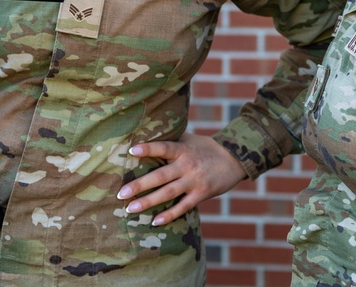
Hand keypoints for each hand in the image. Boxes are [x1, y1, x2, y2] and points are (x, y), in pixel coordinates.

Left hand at [117, 133, 247, 225]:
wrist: (234, 159)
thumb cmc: (206, 148)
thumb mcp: (189, 139)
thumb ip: (171, 139)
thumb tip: (146, 134)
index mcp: (183, 149)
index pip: (164, 148)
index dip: (149, 149)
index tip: (132, 150)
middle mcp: (187, 165)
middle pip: (161, 176)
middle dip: (140, 185)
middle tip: (121, 193)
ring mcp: (194, 181)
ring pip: (168, 193)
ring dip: (149, 202)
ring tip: (130, 209)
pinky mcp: (201, 194)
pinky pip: (183, 207)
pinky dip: (169, 215)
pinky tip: (154, 221)